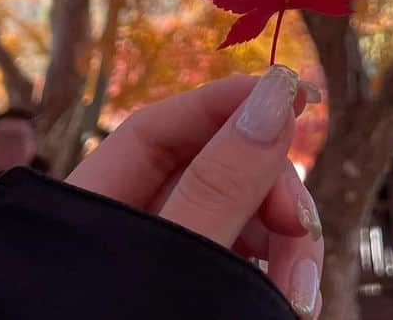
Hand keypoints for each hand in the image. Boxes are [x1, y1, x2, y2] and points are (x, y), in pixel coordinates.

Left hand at [68, 67, 323, 317]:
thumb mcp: (174, 262)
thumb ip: (218, 186)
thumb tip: (273, 95)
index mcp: (91, 212)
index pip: (157, 128)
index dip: (227, 102)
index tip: (294, 93)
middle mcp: (128, 231)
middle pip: (209, 169)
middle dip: (268, 189)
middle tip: (301, 226)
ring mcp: (166, 264)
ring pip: (238, 215)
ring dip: (283, 239)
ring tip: (300, 292)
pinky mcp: (199, 291)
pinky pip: (246, 256)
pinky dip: (275, 267)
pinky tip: (294, 297)